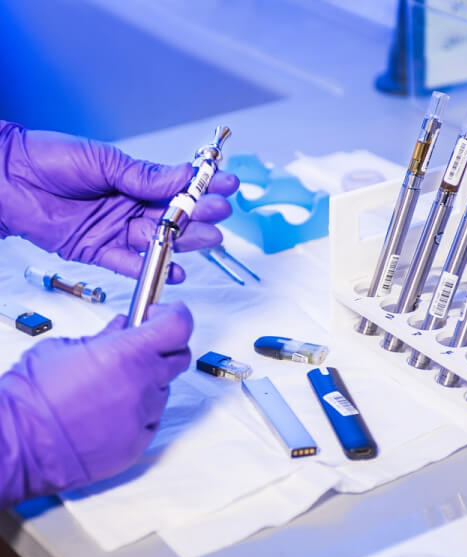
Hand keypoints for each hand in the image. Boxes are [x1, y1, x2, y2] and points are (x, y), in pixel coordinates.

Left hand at [0, 121, 238, 282]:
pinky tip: (174, 271)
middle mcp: (129, 207)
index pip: (176, 186)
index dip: (203, 186)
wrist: (6, 179)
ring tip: (209, 240)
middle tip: (221, 215)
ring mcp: (116, 230)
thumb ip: (144, 176)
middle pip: (173, 216)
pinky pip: (130, 263)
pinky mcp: (99, 251)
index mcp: (133, 180)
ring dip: (185, 241)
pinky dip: (152, 269)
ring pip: (158, 239)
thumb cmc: (50, 159)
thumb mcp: (104, 160)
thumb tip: (181, 177)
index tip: (227, 183)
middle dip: (200, 215)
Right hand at [0, 302, 192, 506]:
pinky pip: (151, 419)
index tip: (164, 314)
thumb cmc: (32, 395)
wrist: (15, 444)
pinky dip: (139, 411)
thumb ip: (105, 336)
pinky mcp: (138, 443)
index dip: (176, 315)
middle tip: (140, 349)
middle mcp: (143, 383)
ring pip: (163, 390)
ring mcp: (143, 415)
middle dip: (164, 348)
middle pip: (179, 357)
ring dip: (148, 382)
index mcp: (127, 353)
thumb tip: (122, 327)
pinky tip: (111, 411)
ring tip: (112, 387)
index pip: (179, 325)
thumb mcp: (66, 347)